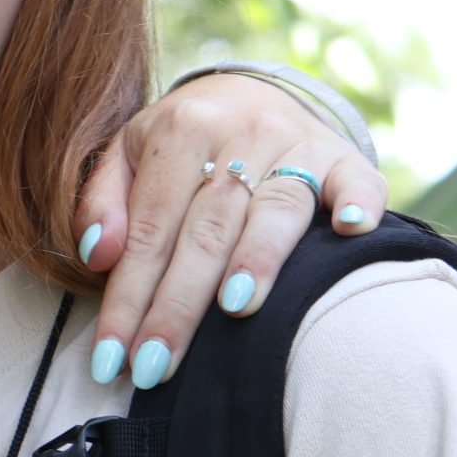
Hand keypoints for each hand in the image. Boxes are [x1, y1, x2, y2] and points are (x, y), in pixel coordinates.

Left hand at [75, 73, 386, 387]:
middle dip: (178, 306)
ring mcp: (297, 143)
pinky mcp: (343, 156)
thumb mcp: (125, 155)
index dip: (128, 297)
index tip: (112, 358)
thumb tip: (97, 255)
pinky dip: (359, 203)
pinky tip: (351, 231)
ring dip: (257, 260)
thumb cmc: (177, 143)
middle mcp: (240, 134)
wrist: (247, 91)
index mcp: (179, 131)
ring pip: (275, 210)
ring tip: (236, 311)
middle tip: (156, 366)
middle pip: (205, 231)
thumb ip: (102, 201)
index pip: (148, 230)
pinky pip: (357, 179)